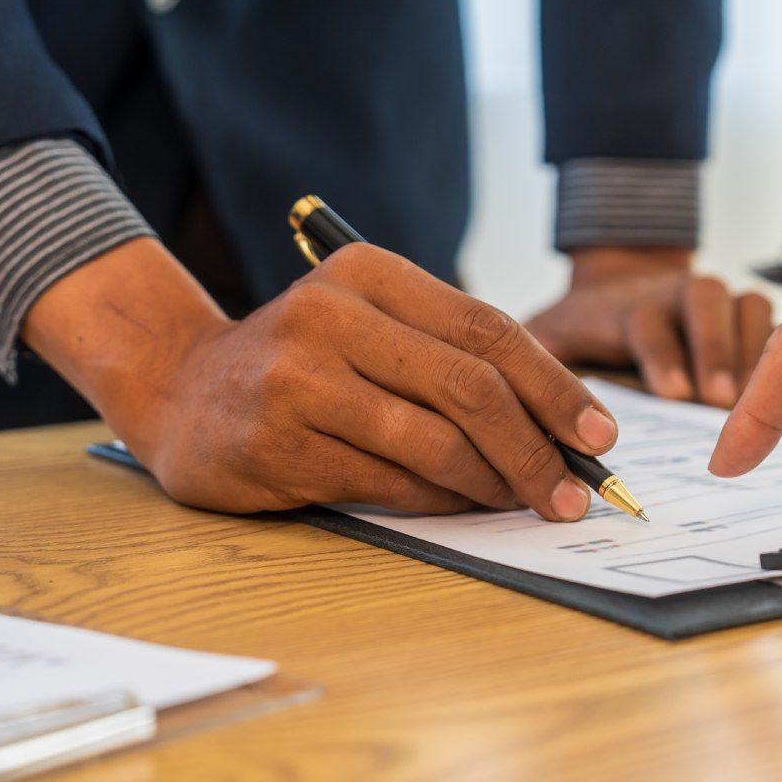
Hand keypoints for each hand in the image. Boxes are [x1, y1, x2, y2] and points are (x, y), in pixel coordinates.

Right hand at [25, 239, 617, 519]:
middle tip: (573, 491)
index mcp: (366, 273)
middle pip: (469, 387)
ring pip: (433, 442)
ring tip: (526, 502)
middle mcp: (329, 316)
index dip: (555, 387)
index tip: (600, 435)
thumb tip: (560, 428)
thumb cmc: (302, 364)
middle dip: (536, 448)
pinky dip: (441, 503)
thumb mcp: (368, 326)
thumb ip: (447, 357)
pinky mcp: (278, 445)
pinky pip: (388, 484)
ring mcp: (298, 382)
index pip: (486, 329)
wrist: (181, 392)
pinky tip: (466, 508)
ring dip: (494, 483)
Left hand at [527, 247, 773, 406]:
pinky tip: (776, 394)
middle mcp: (675, 292)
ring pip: (744, 303)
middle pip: (704, 300)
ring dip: (749, 350)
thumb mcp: (547, 341)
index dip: (661, 355)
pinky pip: (769, 317)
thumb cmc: (582, 331)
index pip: (644, 321)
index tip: (673, 395)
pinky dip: (776, 350)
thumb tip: (516, 412)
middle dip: (713, 349)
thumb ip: (533, 365)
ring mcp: (716, 297)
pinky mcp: (744, 310)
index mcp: (626, 304)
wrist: (619, 288)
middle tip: (719, 400)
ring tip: (753, 400)